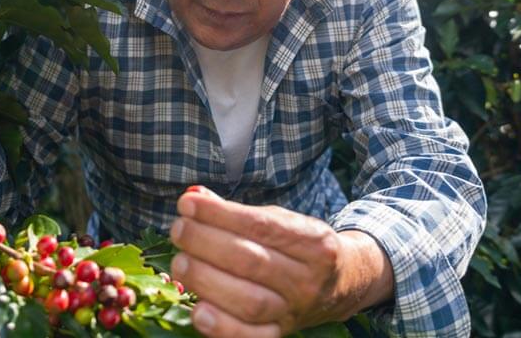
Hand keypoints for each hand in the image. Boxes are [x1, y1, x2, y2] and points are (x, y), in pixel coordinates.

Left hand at [168, 188, 394, 337]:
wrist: (341, 284)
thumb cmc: (300, 247)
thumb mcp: (281, 221)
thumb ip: (238, 212)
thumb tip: (194, 197)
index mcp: (313, 243)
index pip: (260, 226)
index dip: (219, 214)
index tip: (187, 204)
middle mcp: (307, 279)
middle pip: (251, 262)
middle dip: (205, 243)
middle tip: (179, 230)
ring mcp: (295, 311)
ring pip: (248, 301)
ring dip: (206, 281)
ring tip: (180, 263)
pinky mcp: (281, 335)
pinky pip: (250, 337)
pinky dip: (221, 327)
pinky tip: (197, 310)